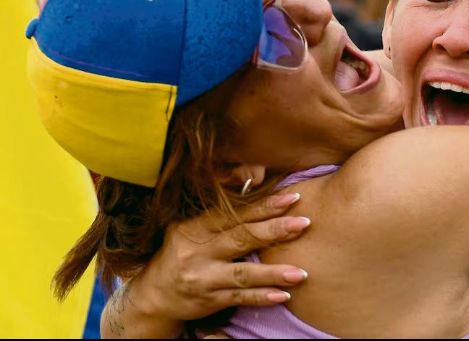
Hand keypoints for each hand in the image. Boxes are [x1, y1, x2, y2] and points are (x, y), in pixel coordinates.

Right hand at [129, 192, 310, 322]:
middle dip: (274, 231)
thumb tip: (254, 179)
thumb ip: (220, 212)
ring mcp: (203, 278)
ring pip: (243, 274)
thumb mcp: (190, 228)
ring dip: (273, 273)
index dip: (263, 206)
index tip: (291, 198)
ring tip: (301, 272)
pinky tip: (282, 295)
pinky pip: (239, 298)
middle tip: (304, 223)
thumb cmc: (181, 253)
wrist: (153, 295)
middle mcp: (198, 252)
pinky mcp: (208, 300)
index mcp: (194, 228)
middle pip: (240, 239)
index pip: (233, 215)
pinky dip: (261, 297)